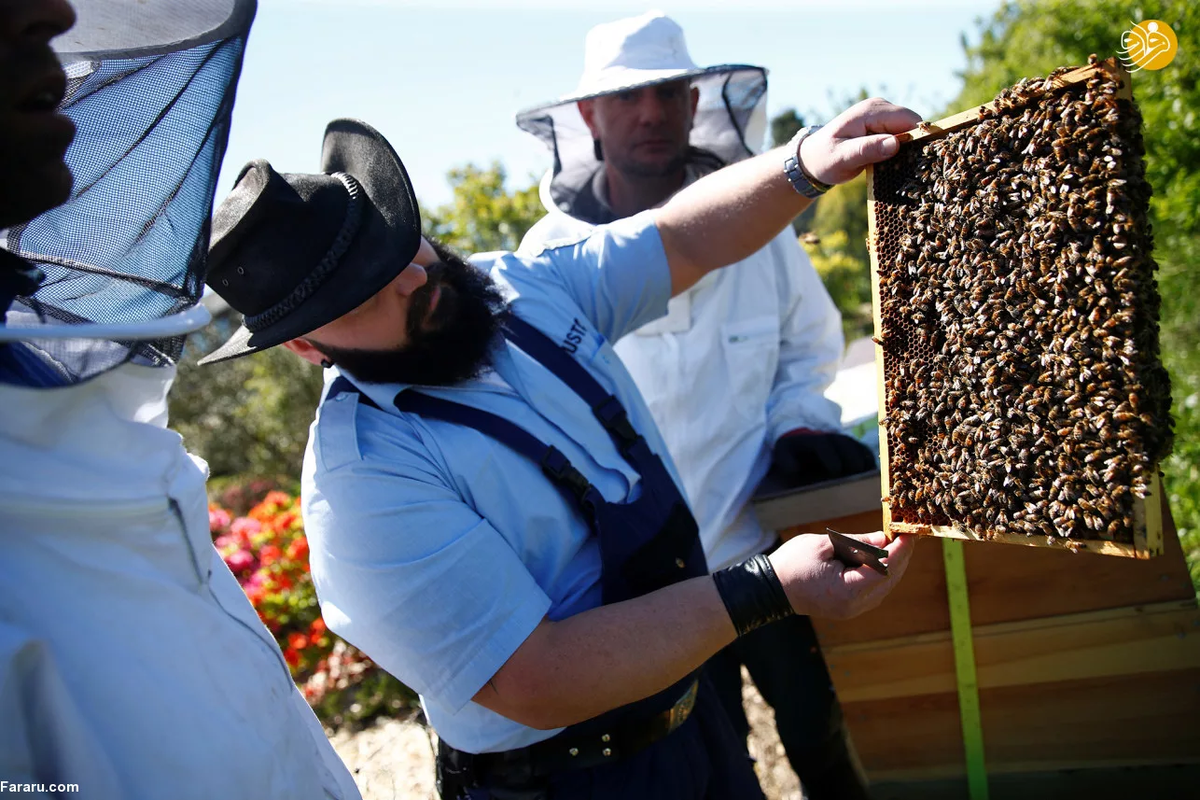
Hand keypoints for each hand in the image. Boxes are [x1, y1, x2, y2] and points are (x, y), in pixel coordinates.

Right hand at [768, 532, 913, 618]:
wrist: (771, 589)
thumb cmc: (792, 563)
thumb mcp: (824, 544)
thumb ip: (858, 543)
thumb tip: (884, 539)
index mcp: (847, 590)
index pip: (885, 569)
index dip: (901, 551)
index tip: (909, 534)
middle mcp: (854, 605)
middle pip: (889, 580)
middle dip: (901, 557)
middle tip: (907, 535)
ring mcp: (851, 610)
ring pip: (884, 587)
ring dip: (893, 566)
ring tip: (898, 544)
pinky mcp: (848, 608)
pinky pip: (873, 591)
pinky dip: (881, 575)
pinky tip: (883, 559)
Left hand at [769, 430, 876, 486]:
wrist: (802, 443)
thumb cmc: (793, 452)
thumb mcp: (783, 454)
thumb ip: (785, 460)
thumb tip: (794, 469)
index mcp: (813, 439)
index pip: (823, 444)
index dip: (830, 456)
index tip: (835, 470)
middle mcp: (832, 438)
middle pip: (845, 443)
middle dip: (850, 458)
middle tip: (855, 475)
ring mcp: (845, 441)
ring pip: (857, 447)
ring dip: (863, 461)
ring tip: (866, 477)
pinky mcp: (854, 448)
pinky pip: (865, 452)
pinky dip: (870, 462)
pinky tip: (872, 475)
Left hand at [798, 98, 920, 186]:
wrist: (812, 158)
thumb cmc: (824, 159)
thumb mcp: (842, 158)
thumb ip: (867, 150)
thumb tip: (896, 144)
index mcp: (871, 111)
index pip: (909, 120)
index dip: (918, 140)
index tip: (918, 162)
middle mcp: (879, 107)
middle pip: (913, 124)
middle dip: (914, 145)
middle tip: (907, 169)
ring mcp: (882, 115)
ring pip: (910, 130)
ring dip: (908, 149)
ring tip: (897, 167)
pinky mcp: (883, 125)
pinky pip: (902, 135)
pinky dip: (901, 149)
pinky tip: (893, 164)